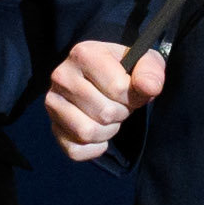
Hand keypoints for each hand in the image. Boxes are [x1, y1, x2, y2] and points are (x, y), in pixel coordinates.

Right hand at [45, 37, 165, 162]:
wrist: (105, 79)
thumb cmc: (126, 71)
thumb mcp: (145, 62)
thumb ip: (151, 72)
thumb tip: (149, 88)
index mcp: (83, 54)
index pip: (118, 89)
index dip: (134, 96)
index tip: (132, 90)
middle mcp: (61, 76)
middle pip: (104, 113)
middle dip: (121, 114)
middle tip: (119, 104)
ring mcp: (53, 103)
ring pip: (87, 133)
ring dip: (108, 132)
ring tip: (110, 118)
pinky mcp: (53, 127)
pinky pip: (75, 150)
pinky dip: (94, 149)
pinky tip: (99, 134)